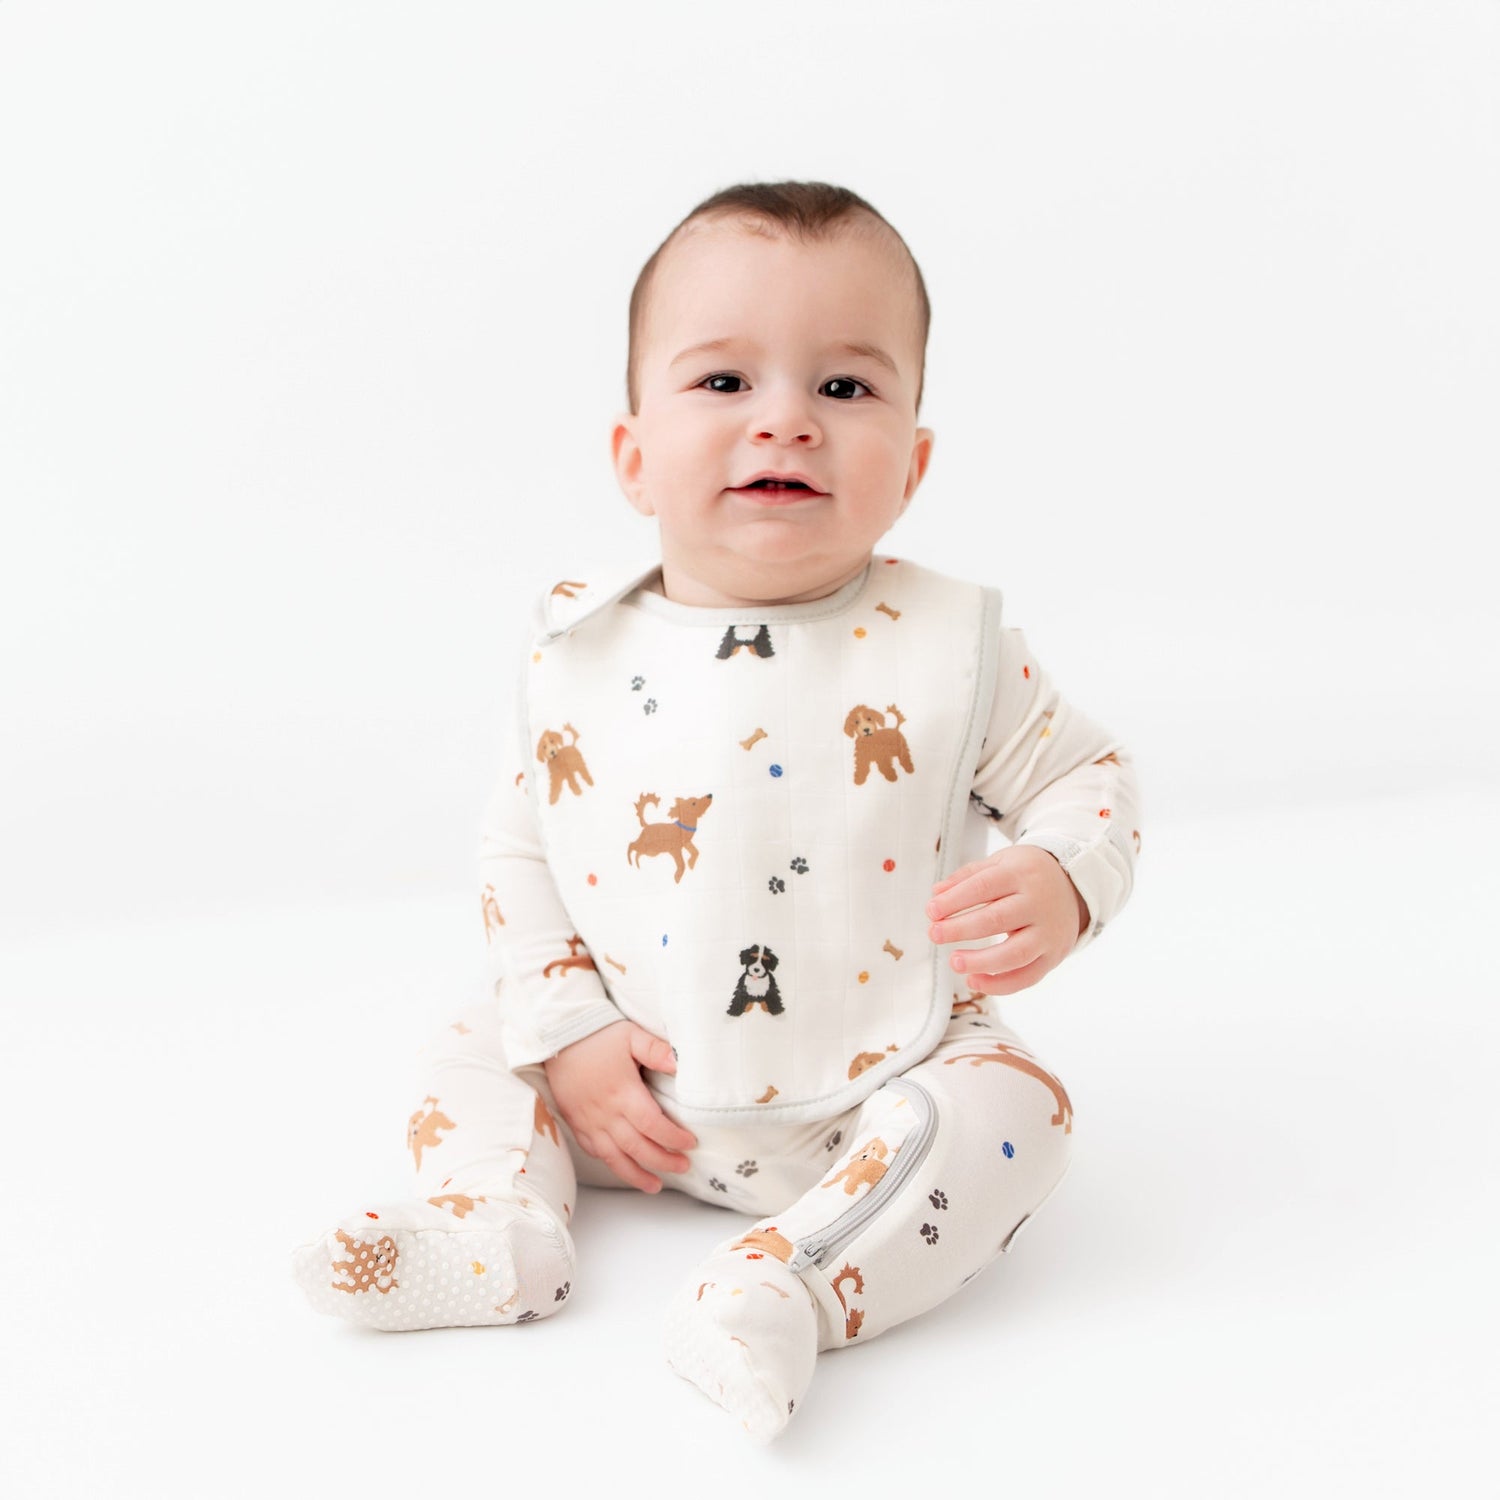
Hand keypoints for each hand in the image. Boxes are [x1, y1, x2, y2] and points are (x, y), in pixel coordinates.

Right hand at [541, 1020, 697, 1192]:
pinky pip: (594, 1150)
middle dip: (662, 1161)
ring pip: (614, 1157)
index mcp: (623, 1093)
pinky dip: (610, 1162)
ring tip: (654, 1186)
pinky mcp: (576, 1122)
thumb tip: (679, 1063)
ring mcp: (589, 1121)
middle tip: (683, 1166)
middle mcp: (606, 1113)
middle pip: (638, 1147)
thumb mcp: (631, 1035)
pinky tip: (623, 1167)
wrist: (556, 1036)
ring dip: (636, 1175)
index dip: (673, 1139)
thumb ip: (656, 1050)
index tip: (690, 1144)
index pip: (653, 1125)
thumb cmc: (597, 1034)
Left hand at [925, 845, 1088, 995]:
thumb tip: (936, 893)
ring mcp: (1048, 932)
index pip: (983, 887)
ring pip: (1016, 953)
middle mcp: (1038, 903)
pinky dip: (1000, 984)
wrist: (1074, 886)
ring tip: (954, 961)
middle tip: (934, 934)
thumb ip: (967, 877)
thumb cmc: (1026, 875)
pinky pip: (1028, 977)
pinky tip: (974, 981)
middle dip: (961, 929)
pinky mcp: (1053, 956)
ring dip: (981, 962)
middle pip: (997, 919)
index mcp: (1021, 874)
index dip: (955, 900)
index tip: (931, 911)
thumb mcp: (1000, 863)